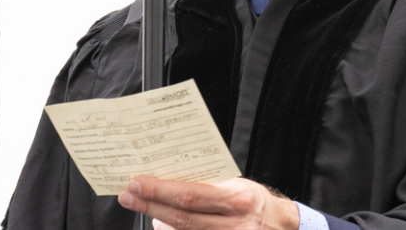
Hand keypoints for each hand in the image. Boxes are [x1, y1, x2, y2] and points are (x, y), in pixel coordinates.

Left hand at [118, 176, 300, 229]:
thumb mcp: (236, 186)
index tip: (136, 182)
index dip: (159, 190)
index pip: (190, 195)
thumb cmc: (253, 201)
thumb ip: (207, 186)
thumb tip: (168, 181)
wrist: (279, 226)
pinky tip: (162, 223)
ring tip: (142, 204)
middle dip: (149, 205)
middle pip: (181, 218)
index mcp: (236, 200)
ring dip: (157, 221)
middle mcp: (233, 225)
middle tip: (127, 195)